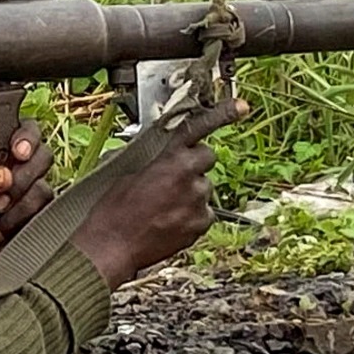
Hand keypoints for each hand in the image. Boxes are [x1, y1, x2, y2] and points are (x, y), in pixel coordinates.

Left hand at [0, 119, 54, 286]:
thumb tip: (3, 176)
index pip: (22, 130)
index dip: (26, 135)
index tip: (17, 152)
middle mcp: (20, 175)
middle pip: (43, 154)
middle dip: (23, 175)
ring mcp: (35, 198)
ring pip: (44, 186)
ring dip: (17, 206)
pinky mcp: (47, 220)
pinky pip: (50, 210)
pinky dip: (23, 221)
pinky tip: (4, 233)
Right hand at [70, 99, 248, 288]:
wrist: (112, 247)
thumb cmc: (113, 209)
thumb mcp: (125, 171)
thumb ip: (149, 156)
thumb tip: (158, 150)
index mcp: (170, 159)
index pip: (200, 129)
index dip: (222, 115)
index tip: (242, 107)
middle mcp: (190, 178)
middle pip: (206, 159)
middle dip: (193, 164)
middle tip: (172, 177)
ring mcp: (198, 203)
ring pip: (203, 188)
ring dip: (190, 192)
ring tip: (163, 206)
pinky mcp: (201, 224)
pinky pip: (204, 212)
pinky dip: (191, 215)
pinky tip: (169, 220)